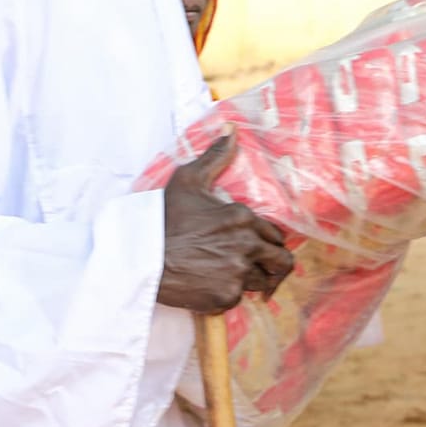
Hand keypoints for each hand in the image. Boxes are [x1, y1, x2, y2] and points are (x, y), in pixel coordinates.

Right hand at [157, 135, 295, 312]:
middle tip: (262, 268)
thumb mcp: (187, 180)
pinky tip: (213, 287)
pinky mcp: (228, 295)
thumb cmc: (164, 219)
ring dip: (254, 281)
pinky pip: (241, 298)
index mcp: (243, 216)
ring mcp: (239, 272)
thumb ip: (214, 157)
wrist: (143, 259)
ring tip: (234, 277)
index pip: (276, 235)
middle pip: (282, 261)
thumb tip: (231, 129)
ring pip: (264, 281)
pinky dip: (230, 294)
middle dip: (274, 265)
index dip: (268, 242)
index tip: (258, 246)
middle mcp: (247, 243)